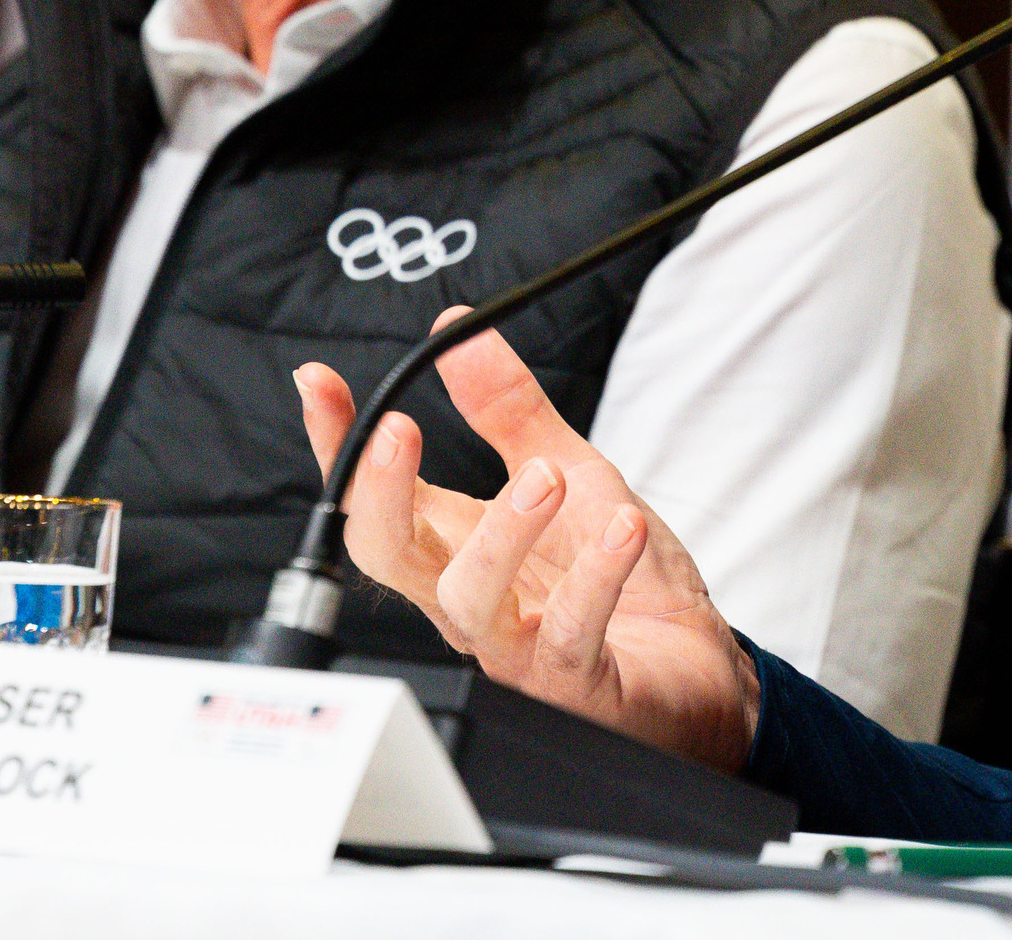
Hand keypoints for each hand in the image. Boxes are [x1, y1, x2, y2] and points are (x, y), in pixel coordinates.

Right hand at [293, 308, 760, 769]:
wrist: (693, 669)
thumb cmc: (621, 582)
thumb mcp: (569, 470)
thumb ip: (509, 407)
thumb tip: (456, 331)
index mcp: (455, 547)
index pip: (372, 497)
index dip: (336, 444)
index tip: (318, 382)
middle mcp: (470, 600)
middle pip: (388, 555)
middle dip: (380, 492)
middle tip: (398, 429)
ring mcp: (516, 647)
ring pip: (469, 599)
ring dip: (503, 532)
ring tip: (546, 476)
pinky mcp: (574, 680)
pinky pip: (570, 631)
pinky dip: (597, 576)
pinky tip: (623, 527)